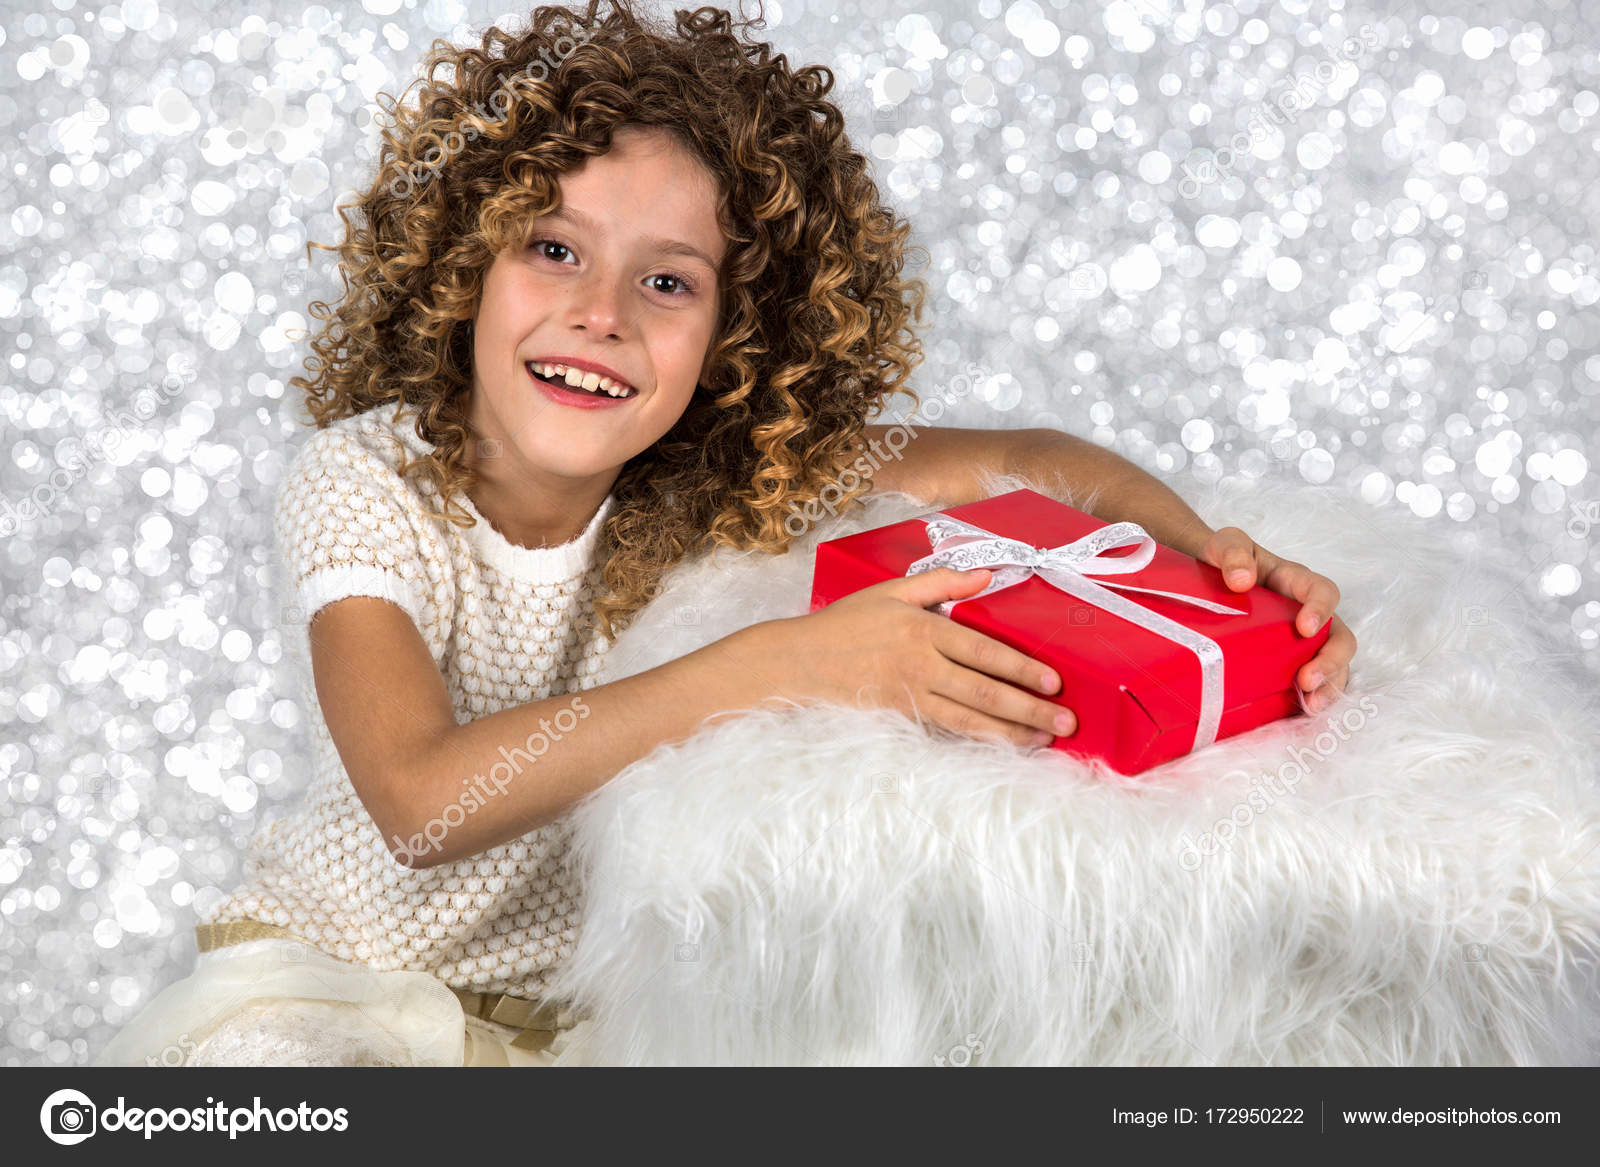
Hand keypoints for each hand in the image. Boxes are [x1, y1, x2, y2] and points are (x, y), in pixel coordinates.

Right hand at [765, 567, 1076, 748]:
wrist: (798, 663)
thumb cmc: (844, 624)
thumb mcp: (891, 591)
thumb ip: (942, 582)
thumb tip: (988, 575)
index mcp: (923, 630)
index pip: (984, 652)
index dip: (1021, 669)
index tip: (1053, 682)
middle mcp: (921, 667)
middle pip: (986, 692)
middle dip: (1030, 710)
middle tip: (1066, 723)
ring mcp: (911, 697)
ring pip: (971, 721)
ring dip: (1012, 734)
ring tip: (1044, 741)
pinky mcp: (900, 719)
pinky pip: (947, 733)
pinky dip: (978, 742)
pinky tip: (1002, 746)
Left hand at [1195, 526, 1356, 713]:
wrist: (1205, 577)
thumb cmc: (1224, 559)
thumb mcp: (1226, 545)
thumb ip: (1233, 553)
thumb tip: (1241, 580)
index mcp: (1296, 582)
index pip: (1323, 592)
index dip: (1321, 610)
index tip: (1305, 628)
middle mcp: (1306, 612)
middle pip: (1338, 636)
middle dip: (1331, 660)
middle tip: (1307, 680)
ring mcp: (1300, 640)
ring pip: (1332, 663)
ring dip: (1329, 685)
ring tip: (1311, 705)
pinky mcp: (1287, 661)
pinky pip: (1311, 680)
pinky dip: (1311, 697)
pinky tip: (1299, 712)